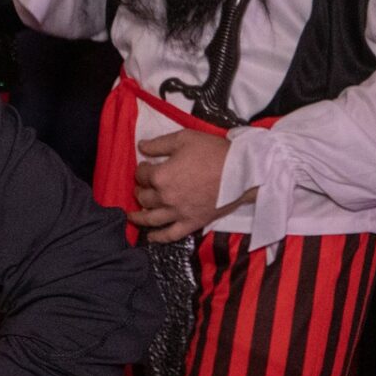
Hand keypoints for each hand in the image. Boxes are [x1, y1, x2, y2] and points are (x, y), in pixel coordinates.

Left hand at [131, 129, 251, 242]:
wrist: (242, 172)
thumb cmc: (213, 152)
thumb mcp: (183, 138)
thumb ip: (159, 144)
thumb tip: (141, 147)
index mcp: (161, 176)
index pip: (142, 175)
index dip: (141, 169)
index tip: (145, 167)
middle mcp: (165, 197)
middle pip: (144, 196)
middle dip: (140, 190)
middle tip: (142, 188)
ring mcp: (178, 213)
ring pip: (151, 218)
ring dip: (139, 216)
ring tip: (133, 215)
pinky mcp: (192, 223)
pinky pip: (171, 235)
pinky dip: (158, 237)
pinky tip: (150, 237)